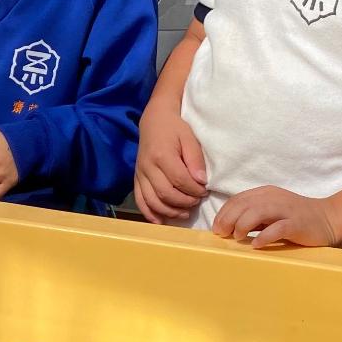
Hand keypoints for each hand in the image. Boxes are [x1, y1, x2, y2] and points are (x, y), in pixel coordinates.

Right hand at [133, 107, 207, 223]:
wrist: (154, 120)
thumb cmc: (175, 128)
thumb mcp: (189, 138)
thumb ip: (195, 160)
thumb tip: (201, 182)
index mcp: (162, 155)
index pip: (180, 180)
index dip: (194, 190)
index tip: (205, 191)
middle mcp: (148, 167)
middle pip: (166, 193)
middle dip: (184, 202)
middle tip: (197, 201)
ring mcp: (140, 174)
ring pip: (152, 201)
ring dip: (170, 211)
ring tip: (185, 212)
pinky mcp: (136, 179)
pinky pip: (140, 200)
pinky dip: (150, 213)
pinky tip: (161, 220)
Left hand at [211, 187, 337, 248]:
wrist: (329, 219)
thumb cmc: (295, 218)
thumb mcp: (271, 212)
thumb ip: (252, 216)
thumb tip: (227, 227)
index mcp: (265, 193)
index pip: (237, 199)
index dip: (223, 213)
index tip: (216, 228)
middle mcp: (274, 198)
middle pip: (244, 205)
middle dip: (228, 219)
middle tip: (222, 234)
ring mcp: (286, 210)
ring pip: (258, 212)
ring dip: (243, 225)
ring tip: (237, 238)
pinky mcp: (297, 224)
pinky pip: (277, 228)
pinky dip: (264, 237)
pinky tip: (256, 244)